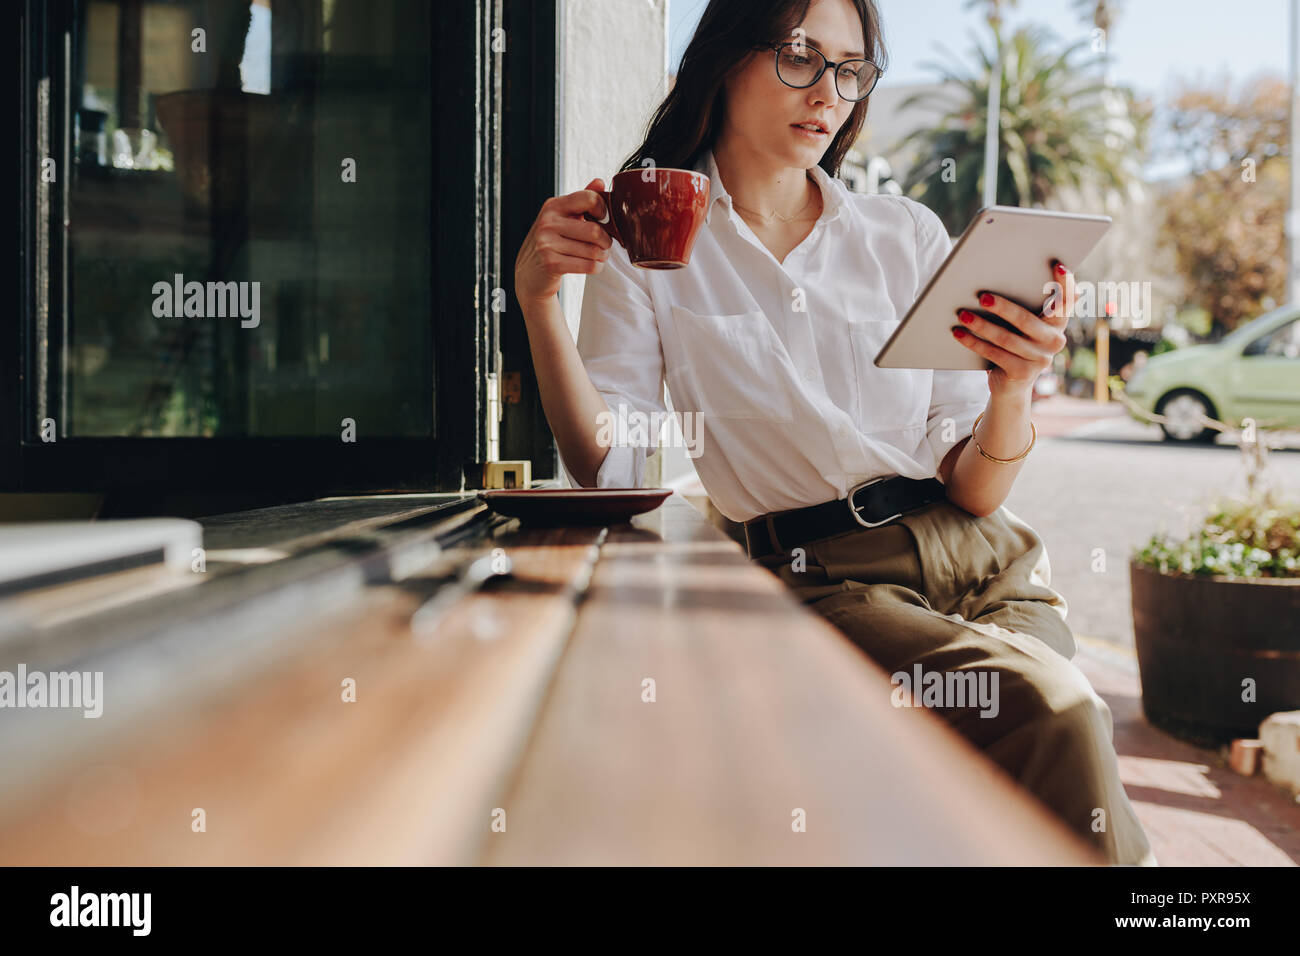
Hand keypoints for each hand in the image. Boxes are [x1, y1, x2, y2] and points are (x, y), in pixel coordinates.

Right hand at [514, 178, 614, 310]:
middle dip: (607, 241)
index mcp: (553, 206)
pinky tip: (593, 265)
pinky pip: (588, 265)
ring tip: (599, 256)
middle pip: (594, 230)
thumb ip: (581, 201)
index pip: (589, 199)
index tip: (603, 220)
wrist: (528, 273)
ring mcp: (547, 243)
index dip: (603, 210)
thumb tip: (599, 181)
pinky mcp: (552, 263)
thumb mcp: (561, 218)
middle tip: (605, 245)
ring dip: (602, 256)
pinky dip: (596, 267)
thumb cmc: (550, 243)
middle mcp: (548, 222)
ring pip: (593, 250)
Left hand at [952, 259, 1075, 397]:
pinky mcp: (1022, 373)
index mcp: (1058, 323)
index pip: (1066, 301)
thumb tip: (999, 278)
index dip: (1065, 284)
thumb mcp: (1023, 325)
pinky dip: (974, 343)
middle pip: (1027, 320)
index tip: (1058, 266)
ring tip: (963, 315)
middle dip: (1003, 307)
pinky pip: (995, 354)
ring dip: (981, 326)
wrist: (1011, 384)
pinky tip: (959, 333)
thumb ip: (1026, 303)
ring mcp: (1040, 360)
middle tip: (982, 297)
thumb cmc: (1014, 344)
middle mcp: (1055, 341)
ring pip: (1007, 339)